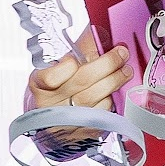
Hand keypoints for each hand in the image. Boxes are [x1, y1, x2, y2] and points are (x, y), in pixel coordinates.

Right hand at [25, 25, 132, 148]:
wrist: (51, 122)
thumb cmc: (56, 88)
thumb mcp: (56, 68)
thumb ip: (75, 52)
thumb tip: (98, 34)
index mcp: (39, 84)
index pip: (51, 76)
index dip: (68, 65)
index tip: (77, 57)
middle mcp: (51, 104)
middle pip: (82, 81)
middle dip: (107, 63)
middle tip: (121, 53)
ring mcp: (67, 119)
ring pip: (96, 96)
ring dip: (115, 80)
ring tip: (125, 70)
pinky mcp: (82, 131)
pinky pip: (102, 111)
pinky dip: (111, 98)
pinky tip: (113, 90)